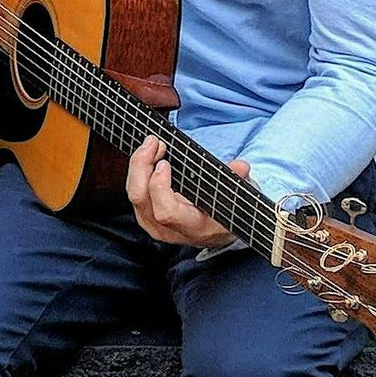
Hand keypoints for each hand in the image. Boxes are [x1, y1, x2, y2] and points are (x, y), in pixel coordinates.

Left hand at [126, 135, 249, 247]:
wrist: (216, 233)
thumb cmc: (226, 213)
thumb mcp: (237, 199)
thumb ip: (238, 182)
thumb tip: (241, 167)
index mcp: (194, 228)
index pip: (166, 212)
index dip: (160, 187)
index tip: (165, 163)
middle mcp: (170, 231)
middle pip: (142, 200)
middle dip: (142, 166)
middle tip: (154, 143)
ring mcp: (155, 225)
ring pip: (134, 195)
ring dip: (138, 165)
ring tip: (151, 144)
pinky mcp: (146, 217)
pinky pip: (135, 193)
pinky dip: (138, 172)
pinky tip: (148, 155)